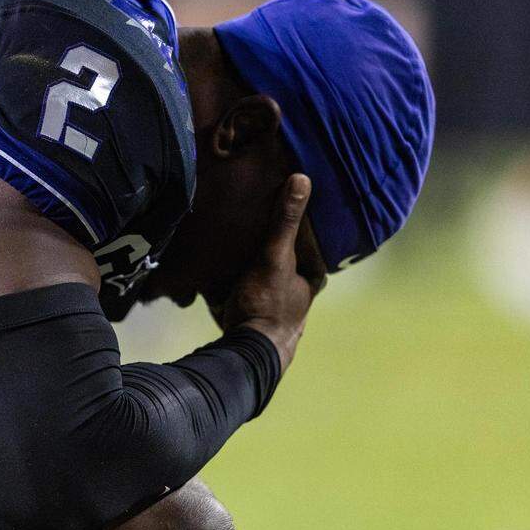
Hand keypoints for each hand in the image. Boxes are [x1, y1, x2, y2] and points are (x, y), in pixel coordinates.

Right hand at [216, 174, 320, 371]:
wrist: (242, 351)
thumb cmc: (266, 304)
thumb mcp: (275, 257)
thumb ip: (285, 221)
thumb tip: (302, 178)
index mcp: (311, 279)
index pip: (312, 244)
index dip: (302, 225)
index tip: (287, 202)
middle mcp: (296, 294)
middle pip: (285, 258)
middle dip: (272, 244)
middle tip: (255, 214)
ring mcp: (271, 306)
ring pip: (262, 273)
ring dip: (249, 260)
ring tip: (233, 233)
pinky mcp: (247, 313)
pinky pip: (241, 287)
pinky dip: (232, 277)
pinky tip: (217, 262)